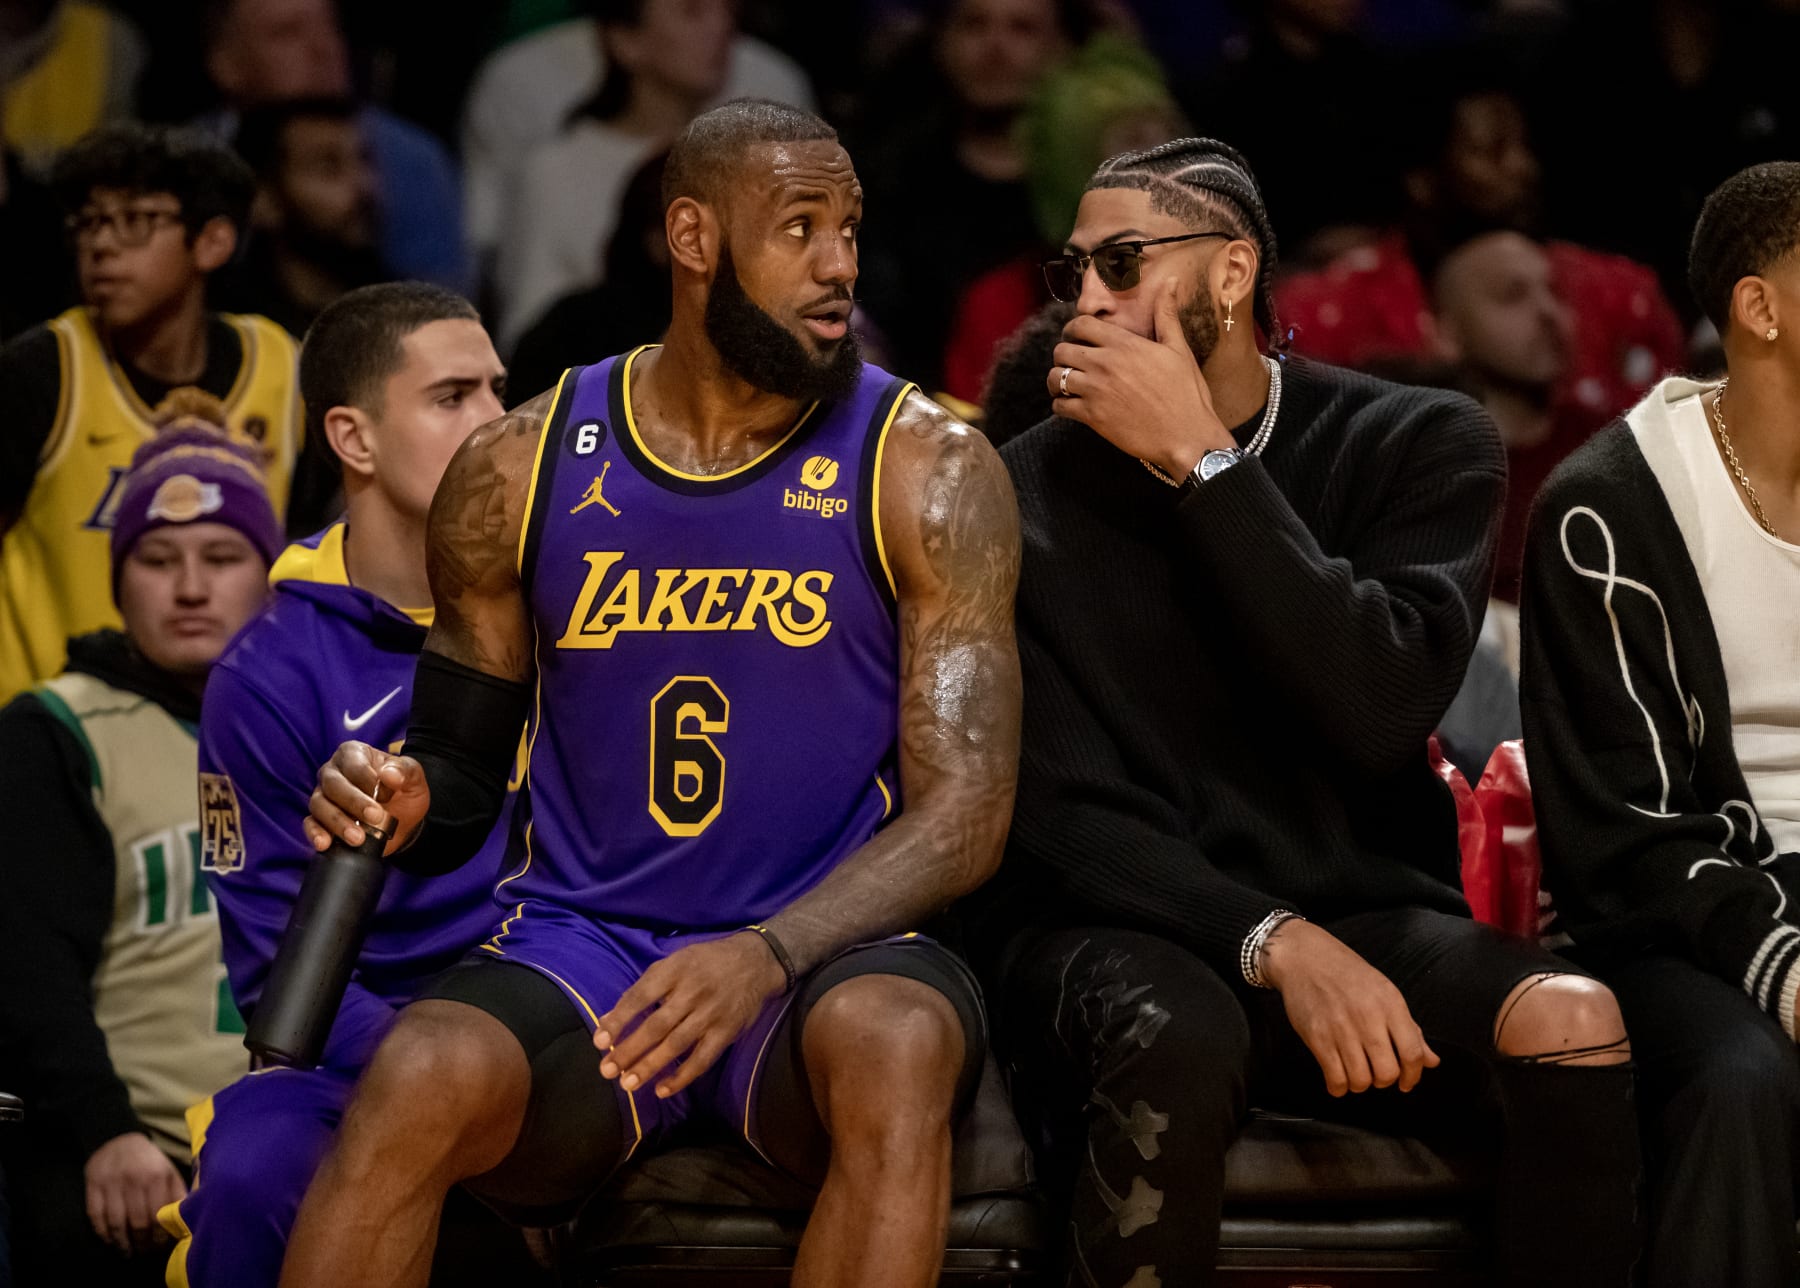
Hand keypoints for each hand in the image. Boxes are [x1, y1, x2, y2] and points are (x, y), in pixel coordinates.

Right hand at [84, 1131, 184, 1254]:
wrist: (116, 1139)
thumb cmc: (148, 1160)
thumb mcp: (168, 1170)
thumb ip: (177, 1192)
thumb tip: (186, 1216)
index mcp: (156, 1176)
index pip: (158, 1214)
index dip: (160, 1235)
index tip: (160, 1246)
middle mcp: (133, 1180)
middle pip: (137, 1222)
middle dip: (142, 1242)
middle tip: (145, 1252)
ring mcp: (111, 1184)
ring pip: (115, 1223)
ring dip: (122, 1243)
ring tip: (128, 1252)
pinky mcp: (93, 1187)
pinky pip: (96, 1217)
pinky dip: (103, 1233)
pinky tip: (111, 1241)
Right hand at [302, 741, 429, 855]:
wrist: (401, 820)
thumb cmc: (403, 791)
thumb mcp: (413, 778)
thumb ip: (405, 771)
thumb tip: (389, 774)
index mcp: (354, 754)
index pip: (355, 765)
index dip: (371, 781)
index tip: (388, 795)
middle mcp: (333, 771)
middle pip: (333, 784)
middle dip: (354, 802)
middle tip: (376, 817)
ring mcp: (323, 795)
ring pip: (319, 805)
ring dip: (338, 822)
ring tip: (358, 838)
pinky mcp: (318, 819)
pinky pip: (310, 824)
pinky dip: (316, 834)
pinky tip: (325, 844)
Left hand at [594, 932, 787, 1098]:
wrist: (756, 961)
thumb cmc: (707, 961)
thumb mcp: (676, 961)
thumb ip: (647, 986)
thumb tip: (613, 1018)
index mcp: (675, 970)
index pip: (640, 996)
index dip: (619, 1019)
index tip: (599, 1041)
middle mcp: (692, 992)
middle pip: (656, 1025)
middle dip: (629, 1050)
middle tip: (606, 1070)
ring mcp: (711, 1013)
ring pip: (676, 1045)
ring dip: (650, 1066)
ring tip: (627, 1084)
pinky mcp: (727, 1031)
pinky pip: (702, 1059)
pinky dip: (682, 1076)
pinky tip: (662, 1089)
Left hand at [1047, 278, 1235, 475]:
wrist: (1186, 436)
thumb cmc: (1186, 394)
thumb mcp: (1179, 349)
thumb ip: (1167, 315)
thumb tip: (1171, 282)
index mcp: (1124, 344)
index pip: (1081, 325)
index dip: (1073, 329)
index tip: (1077, 337)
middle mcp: (1105, 364)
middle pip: (1061, 350)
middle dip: (1063, 355)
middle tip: (1072, 363)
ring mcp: (1096, 391)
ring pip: (1056, 378)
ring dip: (1057, 380)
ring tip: (1067, 384)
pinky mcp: (1092, 417)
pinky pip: (1059, 406)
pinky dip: (1061, 405)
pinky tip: (1072, 405)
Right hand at [1261, 919, 1439, 1095]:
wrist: (1305, 958)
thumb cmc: (1348, 975)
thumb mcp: (1385, 993)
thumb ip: (1410, 1030)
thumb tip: (1432, 1061)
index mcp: (1390, 1004)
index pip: (1413, 1053)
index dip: (1413, 1076)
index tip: (1406, 1082)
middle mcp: (1367, 1017)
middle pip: (1387, 1072)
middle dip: (1384, 1081)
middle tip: (1376, 1073)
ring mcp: (1340, 1028)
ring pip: (1361, 1080)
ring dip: (1360, 1084)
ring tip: (1356, 1073)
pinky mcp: (1317, 1037)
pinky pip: (1335, 1078)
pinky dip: (1338, 1087)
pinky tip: (1338, 1076)